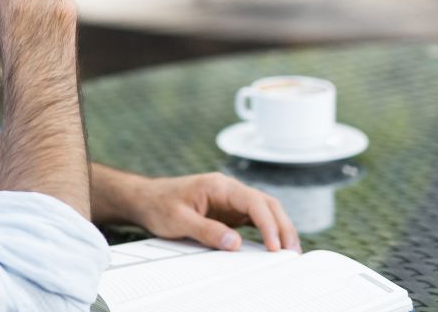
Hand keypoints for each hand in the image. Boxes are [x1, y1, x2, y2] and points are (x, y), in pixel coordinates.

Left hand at [131, 172, 300, 252]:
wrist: (146, 199)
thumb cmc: (159, 204)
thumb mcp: (178, 220)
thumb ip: (206, 231)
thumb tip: (234, 243)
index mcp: (218, 185)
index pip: (253, 201)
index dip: (268, 223)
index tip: (274, 246)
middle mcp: (228, 190)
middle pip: (266, 203)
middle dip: (282, 226)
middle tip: (291, 252)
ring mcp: (230, 200)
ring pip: (264, 210)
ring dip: (279, 228)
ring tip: (289, 251)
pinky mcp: (228, 211)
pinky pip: (254, 219)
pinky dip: (267, 230)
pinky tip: (273, 245)